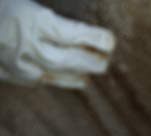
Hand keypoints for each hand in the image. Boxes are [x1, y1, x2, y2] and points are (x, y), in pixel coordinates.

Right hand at [0, 0, 114, 88]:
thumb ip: (47, 10)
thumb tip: (68, 21)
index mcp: (34, 20)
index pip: (77, 35)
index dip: (98, 39)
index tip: (110, 40)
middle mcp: (29, 45)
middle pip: (73, 60)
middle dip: (94, 61)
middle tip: (106, 59)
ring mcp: (18, 63)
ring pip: (58, 74)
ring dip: (79, 74)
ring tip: (92, 72)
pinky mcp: (9, 74)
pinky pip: (40, 80)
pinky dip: (57, 79)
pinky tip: (69, 78)